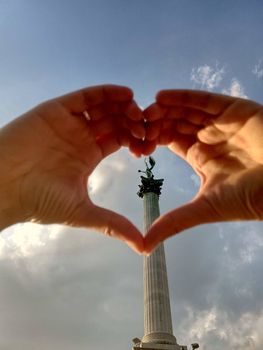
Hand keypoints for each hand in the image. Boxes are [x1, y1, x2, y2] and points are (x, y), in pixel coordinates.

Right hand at [0, 85, 144, 252]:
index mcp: (88, 155)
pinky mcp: (56, 110)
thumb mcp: (82, 212)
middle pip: (114, 120)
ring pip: (103, 106)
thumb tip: (143, 247)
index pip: (119, 139)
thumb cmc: (38, 200)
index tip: (149, 146)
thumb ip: (113, 224)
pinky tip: (125, 94)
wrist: (4, 187)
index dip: (136, 140)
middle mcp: (80, 136)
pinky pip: (85, 97)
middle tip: (147, 127)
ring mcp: (69, 122)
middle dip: (133, 121)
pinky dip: (106, 92)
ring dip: (123, 105)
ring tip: (138, 110)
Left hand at [144, 90, 262, 252]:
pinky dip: (182, 97)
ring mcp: (221, 122)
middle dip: (155, 124)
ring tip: (146, 111)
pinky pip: (204, 100)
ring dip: (165, 109)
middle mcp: (208, 137)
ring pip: (186, 110)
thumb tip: (146, 245)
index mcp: (200, 156)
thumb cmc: (249, 198)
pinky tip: (161, 96)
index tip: (135, 145)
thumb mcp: (204, 208)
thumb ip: (174, 222)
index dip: (152, 141)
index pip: (170, 141)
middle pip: (175, 123)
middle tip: (136, 125)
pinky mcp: (234, 110)